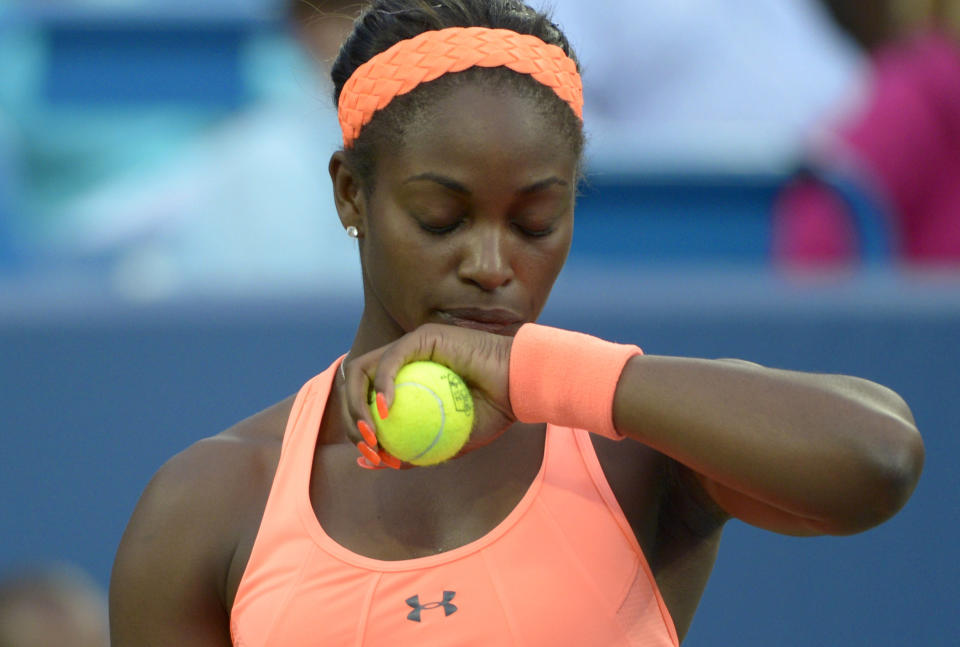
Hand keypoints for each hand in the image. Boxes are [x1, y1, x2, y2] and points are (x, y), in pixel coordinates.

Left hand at [342, 323, 515, 467]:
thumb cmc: (494, 413)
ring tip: (371, 432)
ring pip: (364, 370)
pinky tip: (384, 410)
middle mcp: (404, 363)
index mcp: (407, 383)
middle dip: (352, 419)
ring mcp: (411, 347)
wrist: (520, 388)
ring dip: (358, 404)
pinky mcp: (422, 336)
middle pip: (357, 386)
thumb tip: (378, 463)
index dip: (358, 429)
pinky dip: (382, 384)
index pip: (366, 402)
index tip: (369, 456)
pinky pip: (391, 359)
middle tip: (367, 447)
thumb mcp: (448, 443)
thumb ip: (414, 451)